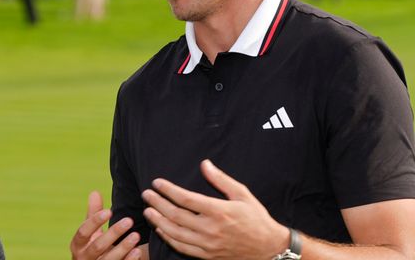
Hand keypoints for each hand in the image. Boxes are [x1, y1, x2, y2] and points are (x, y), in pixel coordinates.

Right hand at [70, 191, 143, 259]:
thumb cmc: (91, 247)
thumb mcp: (90, 232)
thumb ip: (92, 214)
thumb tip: (95, 192)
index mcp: (77, 245)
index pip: (83, 232)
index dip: (95, 221)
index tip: (109, 211)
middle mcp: (84, 258)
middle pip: (97, 246)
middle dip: (114, 233)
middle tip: (129, 220)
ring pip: (109, 259)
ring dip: (123, 247)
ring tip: (136, 235)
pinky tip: (137, 251)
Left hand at [141, 160, 288, 259]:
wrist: (268, 248)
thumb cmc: (256, 218)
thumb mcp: (242, 194)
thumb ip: (221, 179)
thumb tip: (204, 164)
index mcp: (219, 211)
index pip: (186, 199)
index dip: (168, 190)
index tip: (156, 182)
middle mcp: (211, 229)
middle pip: (176, 216)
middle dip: (158, 204)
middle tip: (147, 194)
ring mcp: (208, 245)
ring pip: (175, 233)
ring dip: (158, 221)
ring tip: (148, 210)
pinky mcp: (207, 256)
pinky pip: (182, 247)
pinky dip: (168, 238)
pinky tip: (160, 229)